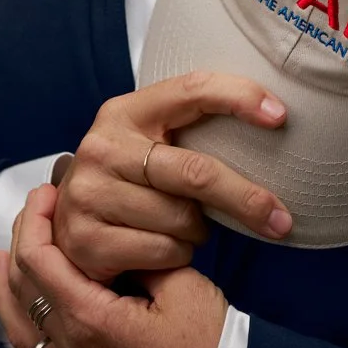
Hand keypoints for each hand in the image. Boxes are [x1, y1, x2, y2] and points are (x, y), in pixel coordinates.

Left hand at [0, 182, 228, 347]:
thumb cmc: (210, 347)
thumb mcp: (182, 285)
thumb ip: (140, 258)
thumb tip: (113, 241)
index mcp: (90, 319)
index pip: (38, 260)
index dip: (35, 220)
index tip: (45, 194)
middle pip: (21, 289)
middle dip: (21, 242)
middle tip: (32, 213)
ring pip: (17, 329)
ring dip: (6, 289)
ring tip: (3, 259)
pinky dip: (22, 329)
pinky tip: (26, 315)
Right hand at [49, 70, 292, 281]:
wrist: (65, 232)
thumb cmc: (127, 185)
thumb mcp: (148, 146)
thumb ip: (188, 133)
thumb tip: (272, 125)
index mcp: (124, 113)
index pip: (191, 91)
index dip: (238, 97)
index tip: (281, 115)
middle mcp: (102, 148)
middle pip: (196, 172)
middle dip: (246, 198)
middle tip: (281, 219)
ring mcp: (90, 194)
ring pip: (183, 219)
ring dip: (198, 233)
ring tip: (183, 229)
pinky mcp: (88, 240)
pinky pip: (164, 251)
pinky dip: (177, 257)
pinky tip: (161, 251)